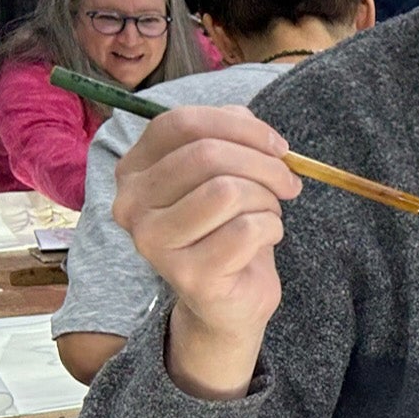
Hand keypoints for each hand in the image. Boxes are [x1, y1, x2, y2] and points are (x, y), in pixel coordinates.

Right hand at [111, 105, 299, 398]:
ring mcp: (153, 243)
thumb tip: (245, 119)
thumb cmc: (226, 226)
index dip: (239, 126)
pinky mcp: (187, 274)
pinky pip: (246, 230)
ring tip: (268, 213)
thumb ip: (227, 135)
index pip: (179, 123)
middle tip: (287, 184)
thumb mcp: (225, 171)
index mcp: (134, 170)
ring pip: (226, 191)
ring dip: (266, 199)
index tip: (277, 146)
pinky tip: (264, 238)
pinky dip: (271, 228)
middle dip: (263, 165)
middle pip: (206, 155)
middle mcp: (131, 205)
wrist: (228, 298)